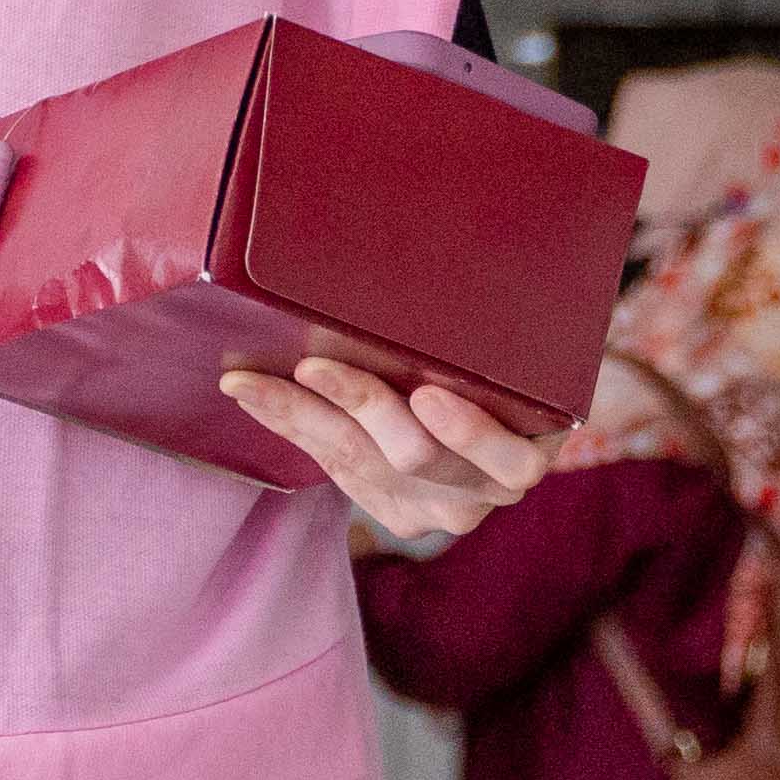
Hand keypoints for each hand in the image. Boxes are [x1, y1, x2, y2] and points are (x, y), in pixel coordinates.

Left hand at [226, 358, 555, 542]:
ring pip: (358, 463)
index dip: (466, 430)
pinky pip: (335, 468)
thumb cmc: (514, 367)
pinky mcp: (399, 514)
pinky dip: (294, 429)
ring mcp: (438, 510)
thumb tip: (432, 264)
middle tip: (312, 366)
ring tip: (251, 383)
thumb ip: (482, 339)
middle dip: (360, 405)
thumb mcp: (511, 353)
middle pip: (414, 455)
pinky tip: (256, 399)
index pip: (500, 451)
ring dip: (301, 417)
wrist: (516, 416)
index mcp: (529, 454)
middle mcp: (485, 491)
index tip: (428, 396)